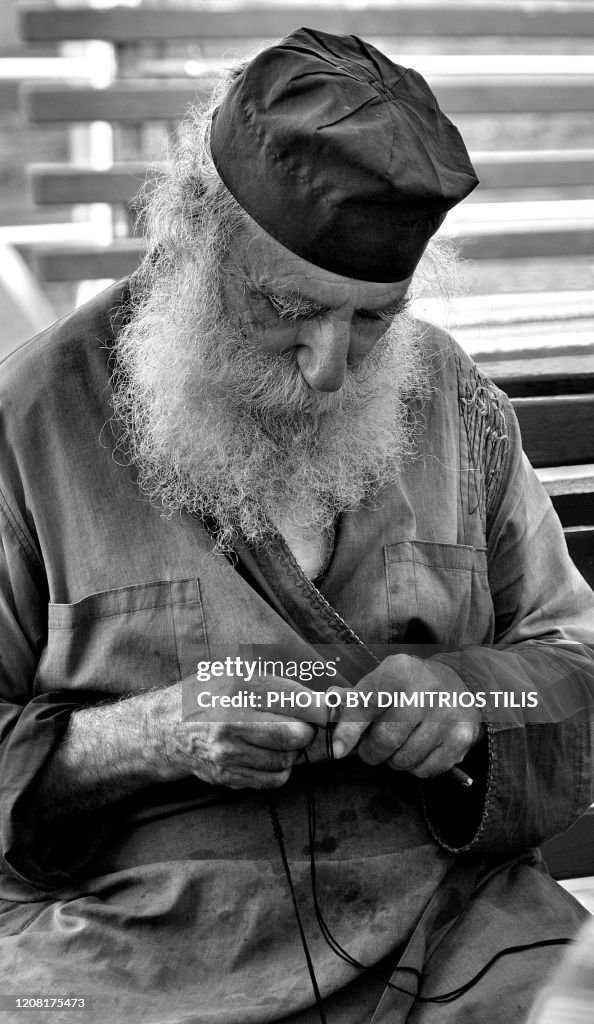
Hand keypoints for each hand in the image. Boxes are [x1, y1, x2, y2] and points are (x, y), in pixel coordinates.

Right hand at [153, 674, 329, 789]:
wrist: (164, 729)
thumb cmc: (206, 694)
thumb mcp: (234, 672)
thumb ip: (277, 683)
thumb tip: (327, 698)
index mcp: (237, 687)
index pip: (297, 700)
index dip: (322, 706)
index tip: (333, 707)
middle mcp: (231, 721)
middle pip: (297, 734)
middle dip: (307, 729)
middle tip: (303, 723)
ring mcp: (228, 753)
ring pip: (287, 759)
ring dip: (293, 750)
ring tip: (282, 738)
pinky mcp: (228, 776)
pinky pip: (273, 780)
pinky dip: (281, 769)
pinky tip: (270, 755)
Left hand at [329, 655, 483, 778]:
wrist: (459, 681)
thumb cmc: (409, 685)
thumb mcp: (381, 680)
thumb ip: (353, 702)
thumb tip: (332, 725)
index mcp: (398, 672)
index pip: (366, 706)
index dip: (349, 731)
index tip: (338, 750)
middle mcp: (425, 692)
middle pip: (385, 740)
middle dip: (372, 751)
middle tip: (373, 746)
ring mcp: (447, 716)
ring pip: (405, 759)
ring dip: (394, 759)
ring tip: (400, 742)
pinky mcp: (461, 738)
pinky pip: (426, 770)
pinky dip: (416, 766)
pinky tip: (419, 747)